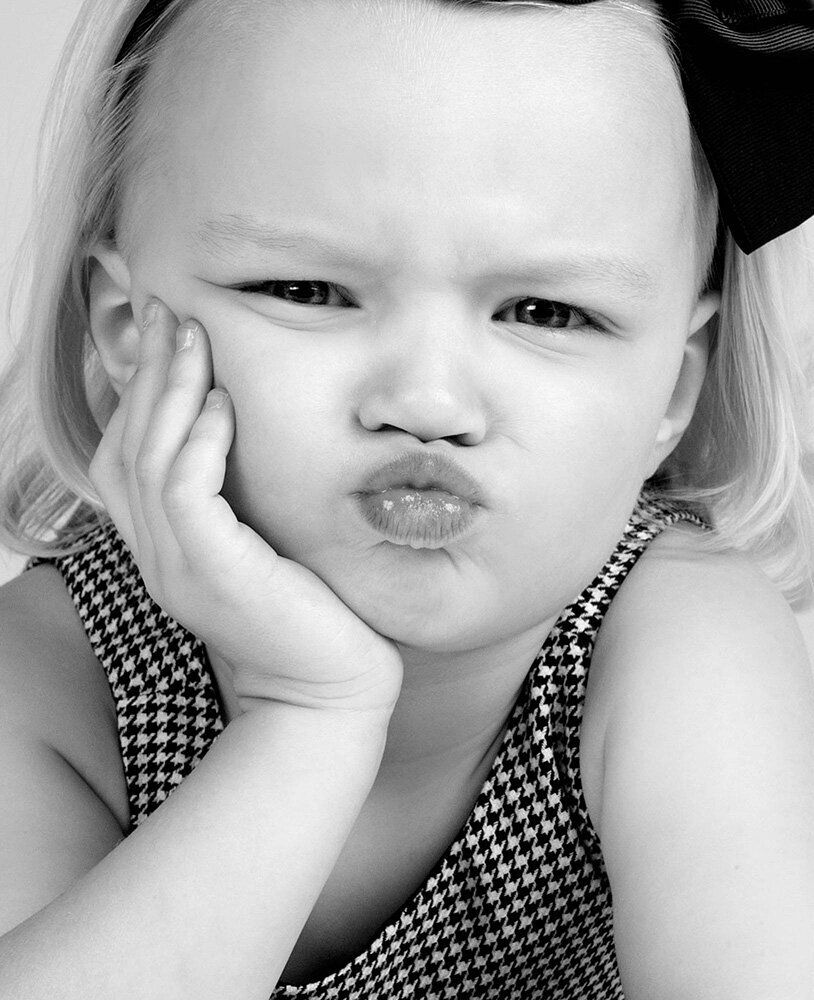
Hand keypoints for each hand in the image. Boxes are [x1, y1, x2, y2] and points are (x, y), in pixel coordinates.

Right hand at [89, 299, 402, 715]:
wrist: (328, 689)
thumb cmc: (312, 615)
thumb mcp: (267, 548)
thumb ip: (244, 502)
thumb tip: (250, 438)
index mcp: (165, 549)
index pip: (126, 459)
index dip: (138, 395)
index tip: (165, 337)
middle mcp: (157, 556)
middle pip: (127, 447)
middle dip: (146, 374)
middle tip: (165, 312)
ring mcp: (177, 567)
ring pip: (149, 459)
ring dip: (168, 391)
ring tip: (190, 335)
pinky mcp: (212, 572)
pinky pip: (186, 491)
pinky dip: (199, 441)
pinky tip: (220, 403)